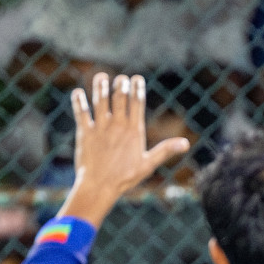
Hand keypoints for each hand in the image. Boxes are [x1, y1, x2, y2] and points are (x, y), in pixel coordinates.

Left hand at [59, 73, 189, 226]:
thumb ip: (166, 150)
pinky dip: (79, 102)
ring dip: (100, 87)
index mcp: (134, 130)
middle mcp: (117, 125)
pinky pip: (81, 113)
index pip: (137, 103)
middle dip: (120, 85)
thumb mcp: (148, 164)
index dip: (137, 88)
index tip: (136, 78)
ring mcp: (100, 127)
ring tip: (101, 77)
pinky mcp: (85, 132)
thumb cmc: (125, 178)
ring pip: (100, 101)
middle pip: (119, 97)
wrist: (100, 186)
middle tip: (121, 78)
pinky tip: (77, 92)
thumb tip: (186, 143)